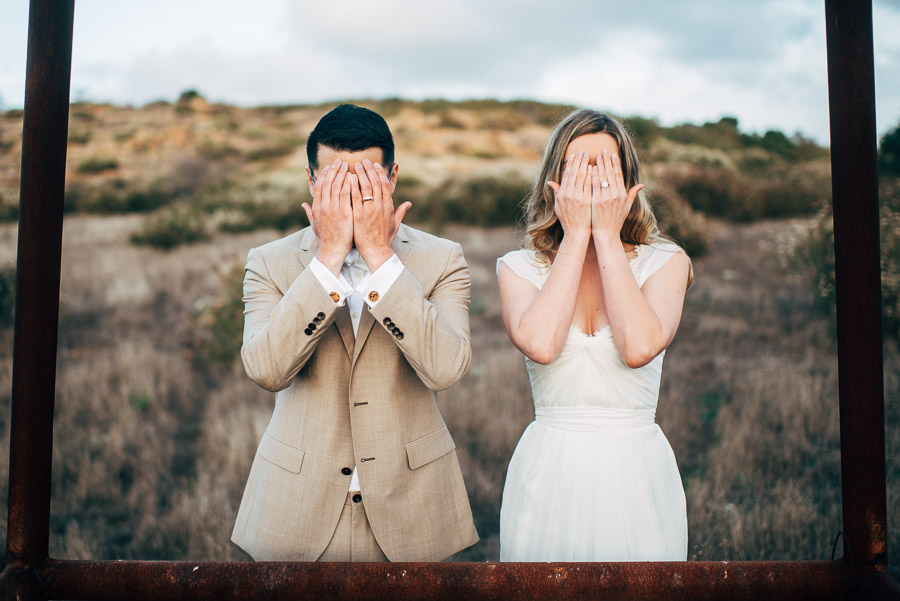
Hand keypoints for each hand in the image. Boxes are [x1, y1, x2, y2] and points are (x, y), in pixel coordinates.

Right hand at [302, 158, 352, 274]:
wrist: (331, 251)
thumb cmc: (325, 239)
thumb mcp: (314, 225)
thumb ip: (309, 212)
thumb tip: (303, 204)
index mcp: (316, 208)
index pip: (319, 187)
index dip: (324, 175)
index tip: (329, 167)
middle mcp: (323, 206)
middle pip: (327, 183)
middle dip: (333, 170)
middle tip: (339, 161)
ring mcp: (333, 209)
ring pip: (336, 186)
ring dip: (341, 173)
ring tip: (346, 165)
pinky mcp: (343, 213)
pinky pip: (345, 194)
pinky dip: (348, 183)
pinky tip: (351, 176)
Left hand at [351, 159, 410, 270]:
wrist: (377, 252)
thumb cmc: (385, 239)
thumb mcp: (395, 224)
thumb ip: (400, 212)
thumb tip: (409, 204)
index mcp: (388, 207)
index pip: (384, 185)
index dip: (379, 173)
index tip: (375, 165)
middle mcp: (380, 207)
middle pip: (375, 182)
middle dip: (369, 169)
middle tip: (364, 161)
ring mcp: (370, 211)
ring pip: (366, 187)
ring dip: (361, 174)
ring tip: (356, 165)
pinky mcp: (359, 216)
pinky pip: (355, 197)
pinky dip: (353, 186)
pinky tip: (349, 177)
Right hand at [546, 150, 591, 241]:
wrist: (577, 232)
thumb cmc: (568, 220)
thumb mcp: (558, 206)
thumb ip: (556, 192)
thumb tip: (550, 182)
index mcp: (562, 194)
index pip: (566, 175)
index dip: (570, 164)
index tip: (574, 155)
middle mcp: (569, 195)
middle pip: (574, 173)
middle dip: (579, 161)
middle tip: (583, 151)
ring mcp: (578, 198)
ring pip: (582, 177)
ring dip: (586, 165)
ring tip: (590, 156)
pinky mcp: (587, 201)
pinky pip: (590, 185)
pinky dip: (592, 175)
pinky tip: (595, 168)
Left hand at [590, 150, 642, 242]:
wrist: (606, 234)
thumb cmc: (615, 220)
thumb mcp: (627, 207)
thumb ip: (632, 194)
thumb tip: (641, 184)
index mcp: (622, 194)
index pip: (619, 175)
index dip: (615, 164)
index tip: (613, 154)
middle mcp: (615, 195)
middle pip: (610, 173)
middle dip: (606, 161)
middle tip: (603, 150)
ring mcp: (606, 198)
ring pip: (602, 177)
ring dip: (599, 165)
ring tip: (596, 155)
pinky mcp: (596, 201)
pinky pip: (594, 186)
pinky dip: (592, 176)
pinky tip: (590, 168)